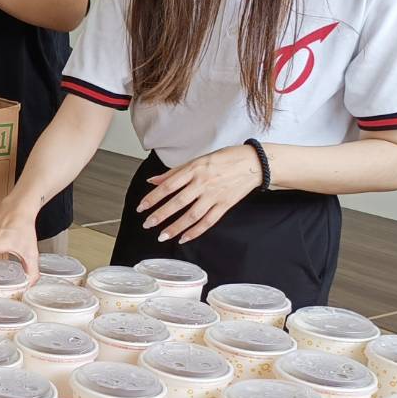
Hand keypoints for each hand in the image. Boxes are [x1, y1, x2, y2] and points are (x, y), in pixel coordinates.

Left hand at [137, 145, 262, 242]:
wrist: (254, 163)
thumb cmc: (225, 159)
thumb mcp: (198, 160)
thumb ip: (174, 172)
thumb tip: (153, 181)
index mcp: (194, 169)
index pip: (169, 185)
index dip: (153, 198)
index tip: (141, 207)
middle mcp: (203, 183)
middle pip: (178, 202)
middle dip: (160, 215)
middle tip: (147, 224)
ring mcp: (215, 195)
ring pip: (192, 215)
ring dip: (175, 227)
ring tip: (162, 236)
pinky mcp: (225, 205)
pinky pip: (208, 221)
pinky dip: (195, 231)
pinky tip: (183, 238)